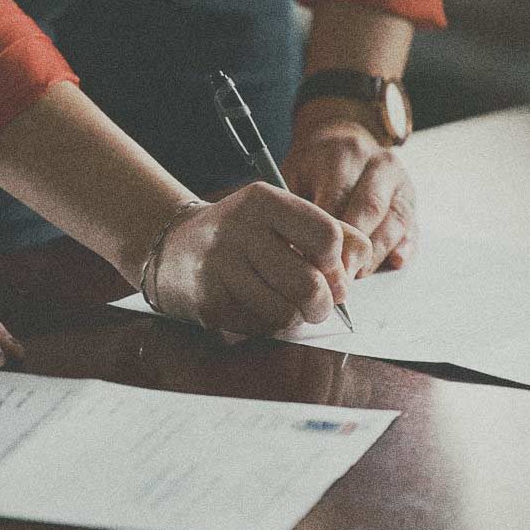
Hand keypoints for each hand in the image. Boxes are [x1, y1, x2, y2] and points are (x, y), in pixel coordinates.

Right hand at [150, 182, 371, 335]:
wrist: (173, 248)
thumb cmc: (242, 235)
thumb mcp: (282, 217)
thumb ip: (331, 232)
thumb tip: (356, 269)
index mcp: (264, 201)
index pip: (327, 237)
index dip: (338, 264)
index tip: (330, 271)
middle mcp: (239, 230)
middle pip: (310, 285)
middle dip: (323, 304)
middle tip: (319, 304)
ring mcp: (220, 268)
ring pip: (286, 314)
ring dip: (295, 318)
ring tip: (286, 306)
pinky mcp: (209, 303)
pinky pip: (259, 328)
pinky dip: (267, 326)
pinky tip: (256, 308)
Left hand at [283, 100, 417, 275]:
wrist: (343, 141)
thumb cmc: (313, 167)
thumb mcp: (294, 174)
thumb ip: (294, 208)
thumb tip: (293, 250)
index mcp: (345, 154)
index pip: (338, 198)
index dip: (327, 236)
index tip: (314, 263)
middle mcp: (379, 164)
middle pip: (369, 209)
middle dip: (353, 249)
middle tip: (337, 278)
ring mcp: (401, 182)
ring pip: (394, 222)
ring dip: (376, 254)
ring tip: (356, 276)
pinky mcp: (411, 201)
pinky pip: (412, 228)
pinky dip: (404, 248)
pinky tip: (393, 263)